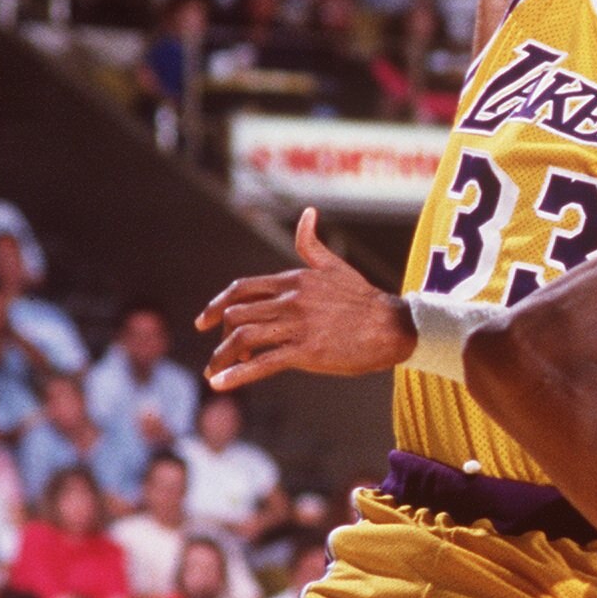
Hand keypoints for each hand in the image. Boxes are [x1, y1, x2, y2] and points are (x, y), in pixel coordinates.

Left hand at [197, 207, 415, 388]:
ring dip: (222, 357)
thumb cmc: (364, 299)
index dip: (217, 305)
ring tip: (213, 372)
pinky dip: (237, 375)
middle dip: (221, 337)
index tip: (203, 321)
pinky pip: (263, 362)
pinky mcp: (306, 351)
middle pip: (237, 314)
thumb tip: (307, 213)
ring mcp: (297, 325)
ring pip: (244, 338)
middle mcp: (290, 300)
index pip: (242, 289)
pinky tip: (220, 384)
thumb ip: (311, 244)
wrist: (392, 325)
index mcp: (293, 280)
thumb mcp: (334, 266)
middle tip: (220, 354)